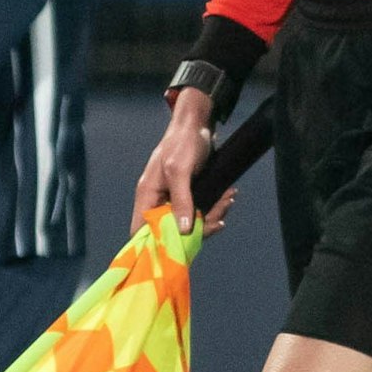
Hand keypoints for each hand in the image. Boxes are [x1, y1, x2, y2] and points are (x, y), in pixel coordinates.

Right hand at [133, 88, 215, 234]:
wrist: (197, 123)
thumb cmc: (183, 142)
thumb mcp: (180, 170)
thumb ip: (180, 200)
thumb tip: (183, 231)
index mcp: (148, 196)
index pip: (142, 230)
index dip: (155, 244)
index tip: (180, 249)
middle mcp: (158, 200)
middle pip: (172, 230)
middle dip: (199, 228)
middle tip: (220, 219)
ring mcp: (174, 198)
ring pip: (191, 221)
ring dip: (212, 215)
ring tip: (229, 200)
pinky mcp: (189, 194)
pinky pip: (200, 209)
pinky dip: (215, 205)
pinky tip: (228, 197)